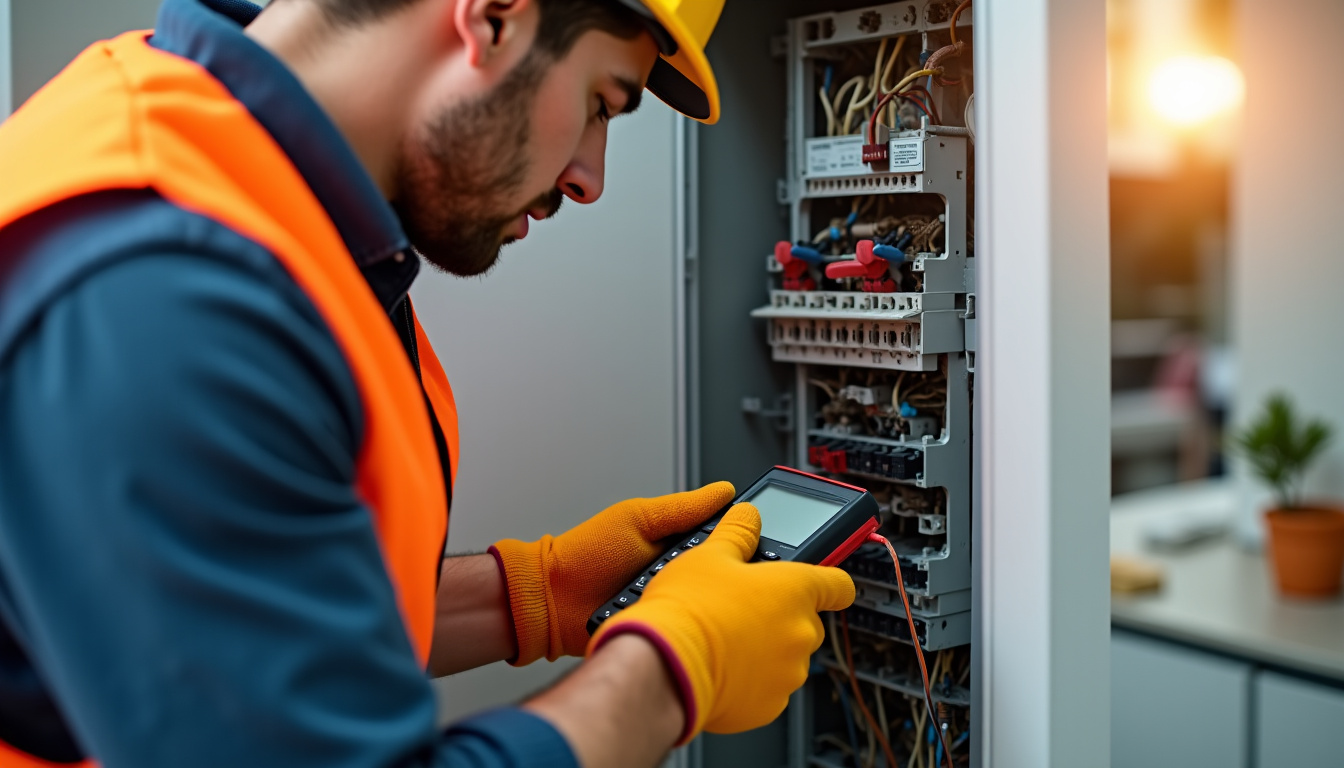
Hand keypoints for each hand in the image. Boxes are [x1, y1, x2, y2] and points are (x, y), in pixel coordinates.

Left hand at [490, 482, 734, 664]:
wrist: (550, 602)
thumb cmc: (585, 555)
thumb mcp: (637, 518)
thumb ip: (683, 508)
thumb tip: (725, 491)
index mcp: (677, 543)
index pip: (725, 540)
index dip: (743, 540)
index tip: (761, 539)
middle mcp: (679, 574)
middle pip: (723, 576)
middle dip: (720, 575)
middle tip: (705, 571)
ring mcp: (671, 604)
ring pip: (708, 607)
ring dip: (701, 604)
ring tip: (684, 596)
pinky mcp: (661, 632)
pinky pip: (685, 632)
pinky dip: (683, 628)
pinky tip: (679, 624)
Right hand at [587, 502, 854, 741]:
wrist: (664, 665)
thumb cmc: (688, 608)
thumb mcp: (708, 554)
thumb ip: (737, 533)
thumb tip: (747, 515)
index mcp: (795, 589)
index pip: (838, 584)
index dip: (829, 582)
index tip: (821, 584)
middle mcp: (801, 632)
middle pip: (806, 621)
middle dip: (780, 616)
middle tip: (742, 609)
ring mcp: (789, 673)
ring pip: (786, 657)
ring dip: (765, 650)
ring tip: (724, 640)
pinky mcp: (770, 706)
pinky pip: (769, 689)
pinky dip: (751, 681)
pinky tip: (721, 667)